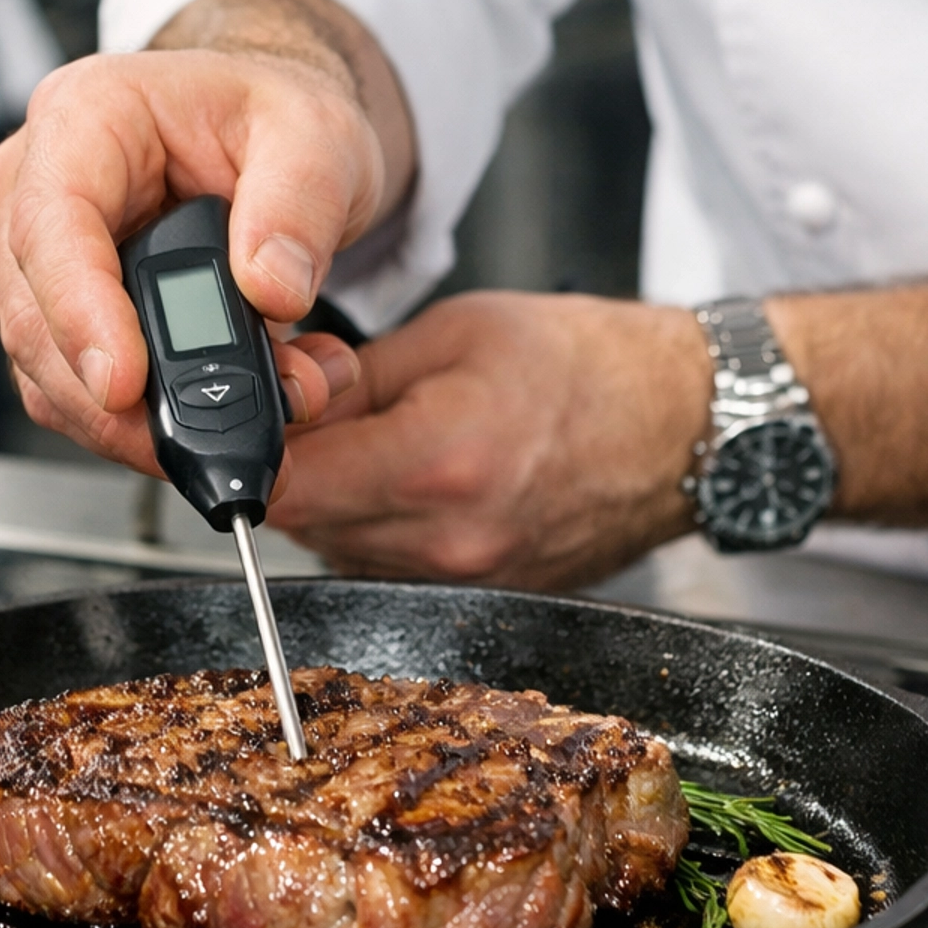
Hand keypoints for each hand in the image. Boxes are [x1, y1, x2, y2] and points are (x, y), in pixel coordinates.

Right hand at [0, 0, 411, 477]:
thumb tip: (270, 289)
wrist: (271, 135)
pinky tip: (239, 399)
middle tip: (233, 418)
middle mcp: (39, 186)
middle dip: (131, 397)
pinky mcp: (65, 316)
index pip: (53, 225)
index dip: (80, 313)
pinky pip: (85, 395)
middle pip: (38, 319)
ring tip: (273, 399)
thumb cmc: (272, 115)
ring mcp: (42, 259)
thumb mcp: (317, 134)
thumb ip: (300, 205)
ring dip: (154, 418)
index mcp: (85, 117)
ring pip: (55, 374)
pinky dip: (158, 420)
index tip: (124, 383)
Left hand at [269, 290, 711, 587]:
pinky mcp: (483, 596)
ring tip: (390, 436)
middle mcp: (448, 541)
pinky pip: (391, 566)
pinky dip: (383, 524)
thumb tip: (283, 396)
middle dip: (296, 465)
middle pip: (305, 523)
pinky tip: (420, 475)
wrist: (687, 424)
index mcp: (437, 462)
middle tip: (323, 409)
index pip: (285, 487)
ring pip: (342, 549)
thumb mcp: (456, 331)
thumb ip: (354, 375)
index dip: (247, 450)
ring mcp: (469, 579)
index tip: (240, 420)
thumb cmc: (592, 365)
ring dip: (339, 497)